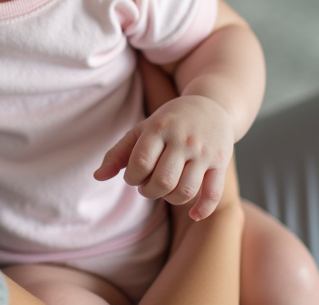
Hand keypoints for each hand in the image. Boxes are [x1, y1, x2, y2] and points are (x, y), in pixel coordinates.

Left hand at [93, 95, 234, 220]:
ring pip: (186, 190)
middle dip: (149, 191)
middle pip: (163, 181)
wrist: (211, 105)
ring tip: (166, 190)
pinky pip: (213, 193)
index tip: (134, 177)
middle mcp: (183, 139)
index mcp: (159, 128)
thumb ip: (118, 153)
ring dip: (170, 199)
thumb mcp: (143, 130)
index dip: (132, 178)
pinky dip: (203, 209)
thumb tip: (97, 177)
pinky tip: (193, 215)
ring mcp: (204, 151)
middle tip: (148, 185)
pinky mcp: (221, 162)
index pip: (140, 163)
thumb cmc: (169, 122)